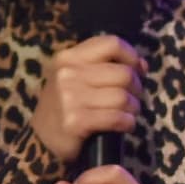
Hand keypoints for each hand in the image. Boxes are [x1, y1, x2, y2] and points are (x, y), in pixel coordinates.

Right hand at [33, 34, 141, 164]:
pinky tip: (124, 125)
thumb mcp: (76, 77)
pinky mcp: (75, 121)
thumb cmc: (67, 106)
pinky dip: (128, 123)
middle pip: (123, 73)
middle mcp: (67, 74)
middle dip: (136, 89)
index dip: (132, 57)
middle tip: (132, 99)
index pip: (111, 44)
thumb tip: (142, 65)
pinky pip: (117, 118)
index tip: (138, 71)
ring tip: (127, 113)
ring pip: (123, 97)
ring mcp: (69, 98)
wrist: (42, 139)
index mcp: (68, 57)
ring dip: (133, 108)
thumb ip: (105, 66)